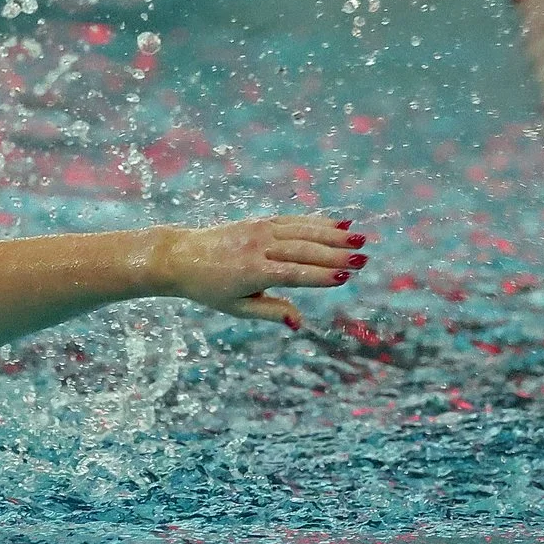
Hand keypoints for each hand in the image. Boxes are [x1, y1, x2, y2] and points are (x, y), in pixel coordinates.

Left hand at [150, 215, 367, 329]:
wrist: (179, 256)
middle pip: (302, 250)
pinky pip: (292, 221)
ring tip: (360, 239)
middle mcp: (257, 247)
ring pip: (301, 231)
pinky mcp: (259, 221)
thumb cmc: (209, 288)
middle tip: (364, 259)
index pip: (292, 273)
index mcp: (251, 272)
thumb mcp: (236, 307)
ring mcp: (258, 230)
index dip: (319, 275)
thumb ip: (270, 311)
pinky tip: (340, 224)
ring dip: (333, 234)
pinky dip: (317, 221)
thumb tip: (299, 323)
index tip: (345, 277)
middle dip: (335, 254)